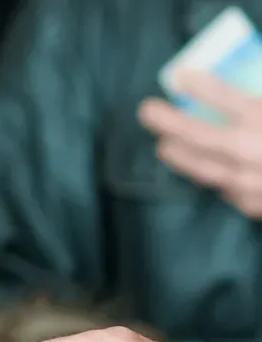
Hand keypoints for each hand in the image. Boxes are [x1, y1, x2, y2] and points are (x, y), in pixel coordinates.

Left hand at [138, 72, 261, 216]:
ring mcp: (250, 184)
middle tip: (147, 112)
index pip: (226, 98)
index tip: (179, 77)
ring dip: (180, 157)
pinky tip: (205, 174)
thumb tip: (247, 105)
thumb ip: (261, 110)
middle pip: (200, 136)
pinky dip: (215, 180)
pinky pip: (227, 191)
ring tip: (163, 148)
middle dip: (170, 123)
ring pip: (205, 169)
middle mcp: (253, 152)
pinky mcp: (255, 207)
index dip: (201, 87)